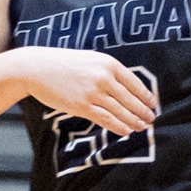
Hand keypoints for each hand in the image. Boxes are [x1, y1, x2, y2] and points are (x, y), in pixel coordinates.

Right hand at [12, 47, 156, 136]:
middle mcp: (104, 77)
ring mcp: (93, 92)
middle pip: (130, 99)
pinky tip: (126, 131)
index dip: (146, 96)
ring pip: (120, 111)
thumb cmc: (64, 63)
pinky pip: (105, 119)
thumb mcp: (92, 59)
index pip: (135, 83)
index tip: (153, 105)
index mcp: (109, 64)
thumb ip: (109, 71)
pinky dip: (118, 126)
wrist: (37, 67)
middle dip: (143, 111)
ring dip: (134, 121)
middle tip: (151, 119)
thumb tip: (127, 87)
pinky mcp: (81, 106)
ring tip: (142, 127)